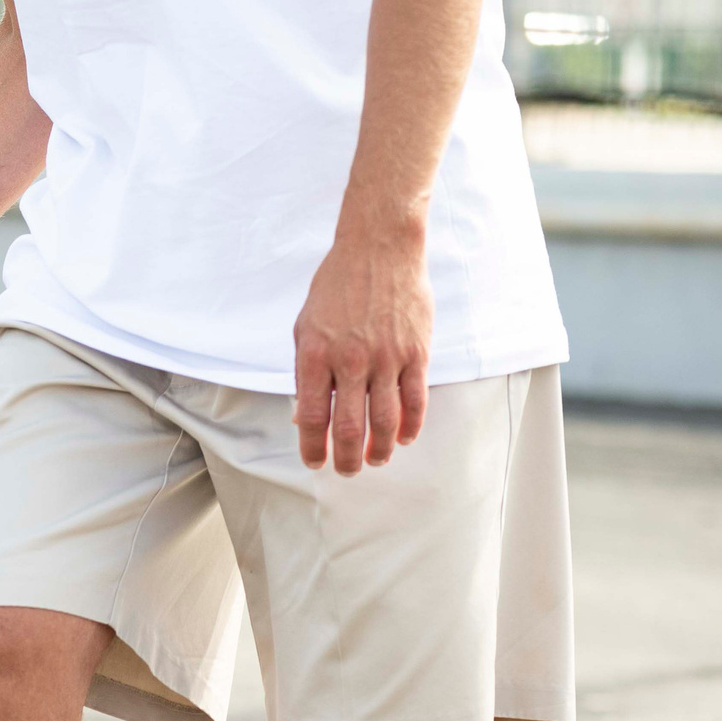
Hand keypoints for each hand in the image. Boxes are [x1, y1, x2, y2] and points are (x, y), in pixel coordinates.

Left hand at [292, 233, 431, 475]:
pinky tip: (405, 437)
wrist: (379, 250)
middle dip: (347, 458)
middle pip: (349, 427)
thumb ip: (306, 372)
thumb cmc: (336, 289)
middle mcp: (350, 361)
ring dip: (381, 448)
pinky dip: (411, 425)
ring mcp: (386, 357)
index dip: (312, 447)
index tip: (315, 463)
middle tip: (347, 471)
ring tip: (377, 460)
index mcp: (315, 356)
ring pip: (386, 420)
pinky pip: (415, 399)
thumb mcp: (305, 328)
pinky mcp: (416, 352)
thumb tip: (304, 416)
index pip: (311, 417)